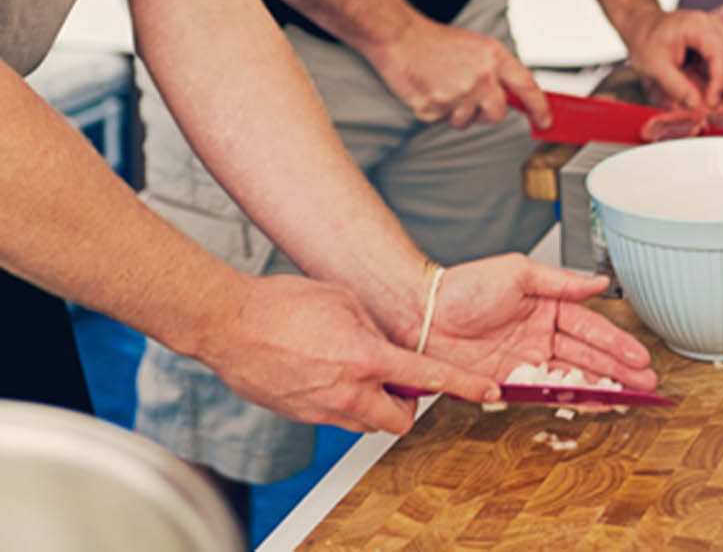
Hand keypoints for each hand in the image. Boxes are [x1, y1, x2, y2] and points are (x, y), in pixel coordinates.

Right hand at [199, 273, 503, 433]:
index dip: (462, 387)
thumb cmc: (284, 304)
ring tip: (355, 370)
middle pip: (399, 420)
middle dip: (406, 406)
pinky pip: (336, 418)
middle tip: (397, 381)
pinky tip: (325, 372)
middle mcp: (348, 391)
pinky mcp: (302, 417)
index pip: (427, 379)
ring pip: (367, 423)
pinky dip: (342, 402)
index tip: (488, 393)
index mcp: (365, 357)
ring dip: (374, 406)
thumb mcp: (343, 300)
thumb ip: (373, 328)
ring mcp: (323, 409)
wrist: (232, 325)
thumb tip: (386, 346)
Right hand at [375, 18, 550, 130]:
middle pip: (497, 114)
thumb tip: (513, 95)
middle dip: (486, 112)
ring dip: (457, 111)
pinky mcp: (434, 109)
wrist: (400, 37)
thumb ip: (496, 70)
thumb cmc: (435, 41)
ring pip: (467, 121)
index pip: (527, 87)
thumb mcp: (476, 46)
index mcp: (493, 57)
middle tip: (469, 96)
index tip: (545, 121)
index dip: (539, 107)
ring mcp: (457, 95)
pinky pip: (442, 121)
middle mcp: (479, 77)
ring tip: (442, 85)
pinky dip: (436, 111)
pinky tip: (429, 89)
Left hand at [424, 255, 656, 388]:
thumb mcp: (518, 273)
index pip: (590, 327)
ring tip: (631, 396)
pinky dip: (571, 399)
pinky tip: (593, 404)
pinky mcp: (510, 382)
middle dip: (619, 369)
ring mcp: (527, 360)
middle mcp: (540, 335)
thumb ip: (561, 281)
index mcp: (546, 306)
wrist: (425, 313)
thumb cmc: (465, 285)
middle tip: (647, 382)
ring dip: (603, 386)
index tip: (639, 356)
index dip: (616, 342)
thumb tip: (598, 282)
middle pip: (588, 355)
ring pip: (573, 376)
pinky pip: (547, 393)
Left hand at [624, 6, 722, 110]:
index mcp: (697, 25)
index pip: (719, 53)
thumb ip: (676, 86)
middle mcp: (711, 25)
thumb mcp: (655, 66)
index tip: (713, 103)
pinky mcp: (713, 42)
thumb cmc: (645, 40)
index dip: (720, 81)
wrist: (640, 25)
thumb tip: (697, 106)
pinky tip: (719, 94)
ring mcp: (714, 31)